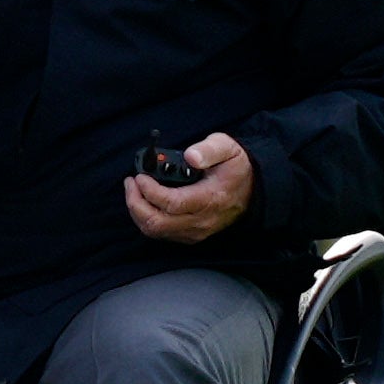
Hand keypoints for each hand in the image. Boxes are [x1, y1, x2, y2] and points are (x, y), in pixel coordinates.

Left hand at [125, 132, 255, 242]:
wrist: (252, 189)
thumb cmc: (235, 167)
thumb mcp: (228, 148)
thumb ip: (209, 149)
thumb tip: (190, 156)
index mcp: (210, 199)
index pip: (171, 203)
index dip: (149, 190)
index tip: (140, 176)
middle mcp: (201, 220)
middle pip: (157, 223)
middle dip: (136, 203)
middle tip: (131, 182)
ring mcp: (196, 231)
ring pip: (156, 231)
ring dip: (138, 212)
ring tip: (134, 190)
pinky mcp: (191, 235)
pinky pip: (161, 234)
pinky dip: (147, 219)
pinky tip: (144, 201)